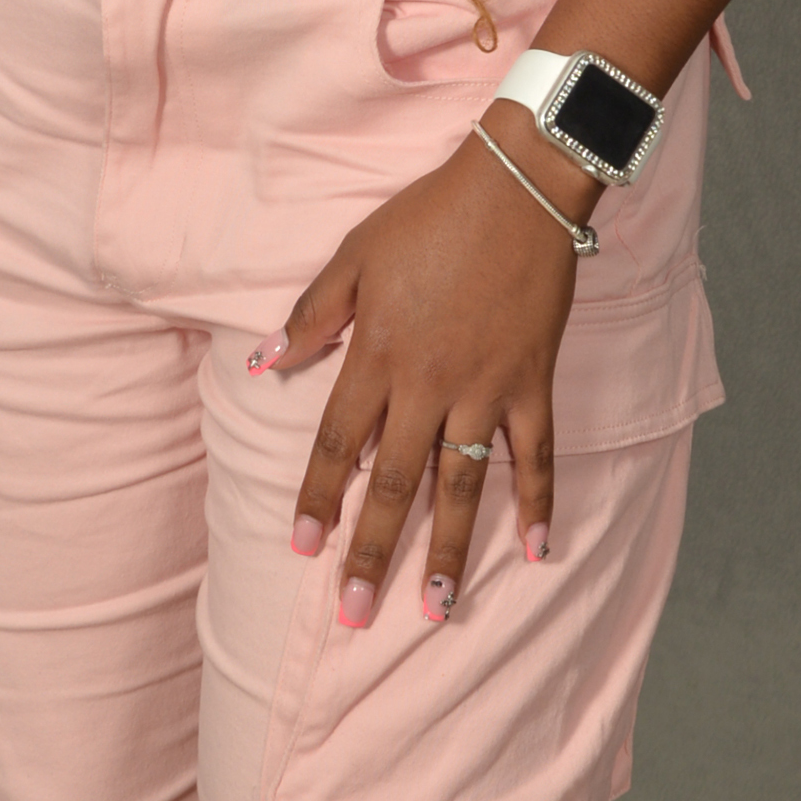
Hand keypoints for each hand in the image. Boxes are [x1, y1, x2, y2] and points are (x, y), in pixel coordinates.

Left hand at [260, 120, 595, 623]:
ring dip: (450, 551)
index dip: (317, 496)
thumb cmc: (428, 216)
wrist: (515, 187)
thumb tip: (261, 364)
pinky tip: (538, 551)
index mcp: (378, 352)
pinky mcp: (531, 382)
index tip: (302, 548)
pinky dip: (538, 502)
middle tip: (356, 612)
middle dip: (372, 550)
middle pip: (395, 482)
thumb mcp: (355, 254)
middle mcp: (428, 383)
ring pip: (463, 485)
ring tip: (435, 609)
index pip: (338, 440)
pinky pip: (536, 455)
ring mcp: (485, 389)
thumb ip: (311, 315)